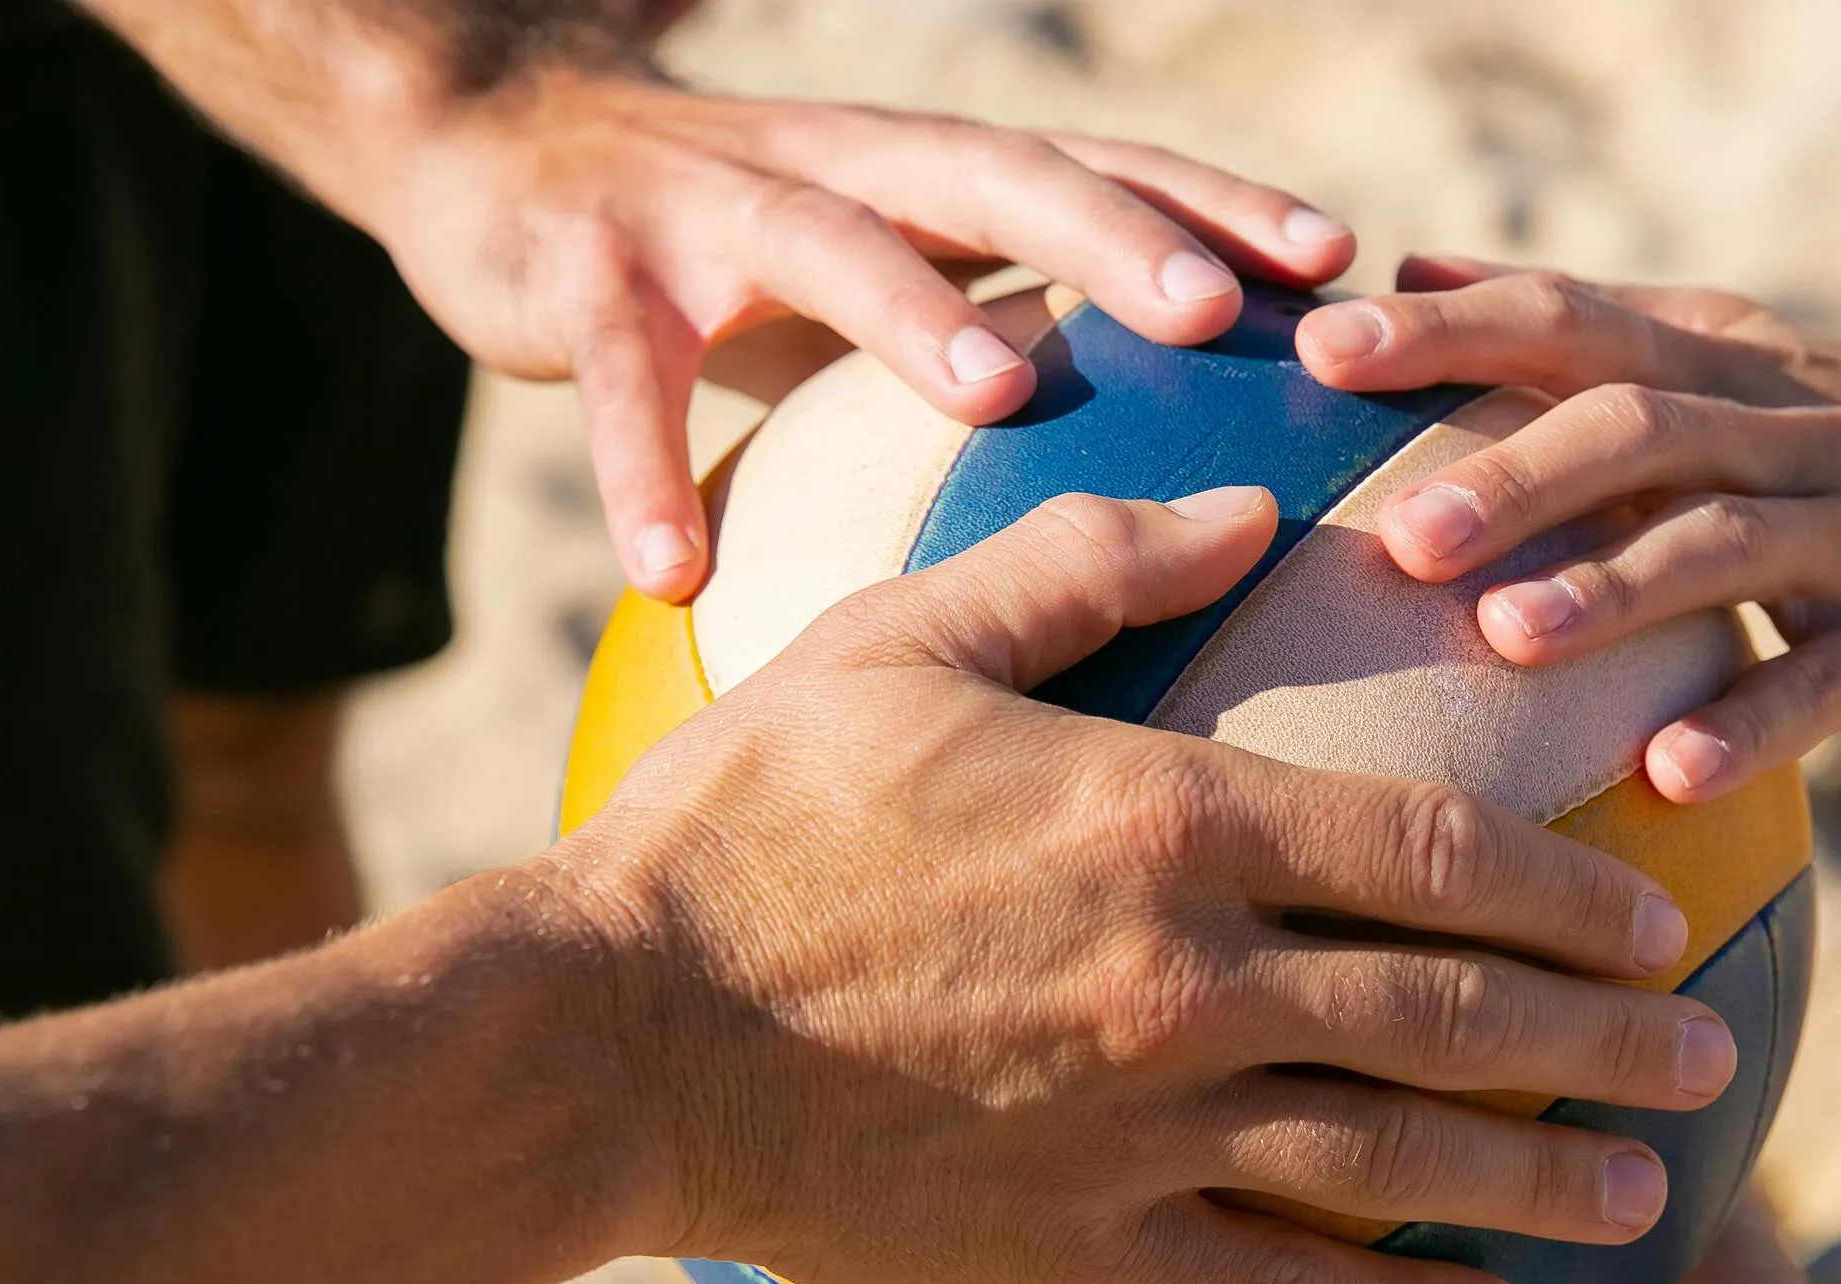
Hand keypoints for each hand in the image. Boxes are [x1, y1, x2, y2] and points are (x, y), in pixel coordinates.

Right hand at [365, 66, 1353, 598]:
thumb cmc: (737, 246)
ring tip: (998, 395)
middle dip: (1109, 233)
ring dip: (910, 315)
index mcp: (929, 179)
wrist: (498, 153)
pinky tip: (672, 573)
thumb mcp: (884, 275)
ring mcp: (707, 210)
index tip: (1342, 266)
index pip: (1099, 170)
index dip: (1216, 204)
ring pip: (822, 244)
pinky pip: (617, 382)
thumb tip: (1176, 484)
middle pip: (995, 177)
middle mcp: (840, 168)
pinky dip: (642, 470)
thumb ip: (1005, 336)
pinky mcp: (582, 277)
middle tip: (1213, 307)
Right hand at [550, 487, 1739, 1283]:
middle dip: (1609, 1037)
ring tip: (1650, 1190)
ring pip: (1401, 1161)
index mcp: (1170, 821)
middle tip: (1714, 1054)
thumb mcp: (898, 647)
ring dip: (1542, 1176)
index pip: (1434, 852)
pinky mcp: (1084, 1241)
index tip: (1659, 908)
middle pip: (1459, 1011)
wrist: (611, 1041)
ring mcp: (1146, 1126)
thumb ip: (1081, 568)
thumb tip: (1242, 508)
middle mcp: (1193, 983)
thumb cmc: (745, 821)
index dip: (1572, 885)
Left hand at [1295, 259, 1840, 804]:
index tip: (1320, 351)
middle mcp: (1777, 429)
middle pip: (1637, 429)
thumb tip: (1409, 272)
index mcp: (1713, 362)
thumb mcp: (1726, 350)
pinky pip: (1831, 676)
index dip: (1450, 331)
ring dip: (1616, 590)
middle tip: (1400, 538)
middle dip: (1516, 479)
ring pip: (1727, 544)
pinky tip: (1668, 772)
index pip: (1569, 322)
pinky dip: (1752, 722)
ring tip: (1506, 638)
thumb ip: (1581, 323)